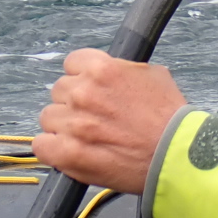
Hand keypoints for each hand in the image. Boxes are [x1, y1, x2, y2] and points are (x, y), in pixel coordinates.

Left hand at [34, 49, 187, 193]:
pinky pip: (41, 144)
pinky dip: (52, 148)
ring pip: (49, 116)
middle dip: (74, 101)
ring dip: (64, 125)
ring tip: (86, 136)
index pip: (72, 62)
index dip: (82, 76)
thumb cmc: (169, 118)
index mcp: (102, 69)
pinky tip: (71, 150)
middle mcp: (83, 93)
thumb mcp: (152, 75)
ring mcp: (73, 123)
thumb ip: (122, 69)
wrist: (175, 155)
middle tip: (94, 116)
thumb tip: (109, 71)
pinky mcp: (67, 152)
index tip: (90, 87)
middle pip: (59, 90)